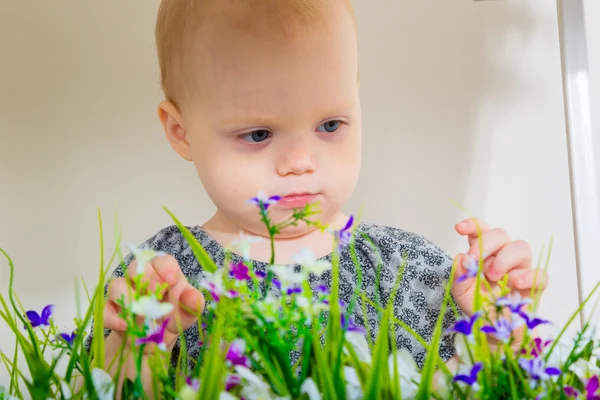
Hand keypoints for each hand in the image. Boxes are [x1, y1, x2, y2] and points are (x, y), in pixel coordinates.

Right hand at [104, 254, 204, 352]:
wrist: (153, 345)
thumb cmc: (172, 321)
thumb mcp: (187, 315)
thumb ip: (192, 305)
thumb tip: (193, 298)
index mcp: (164, 275)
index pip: (162, 261)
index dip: (165, 268)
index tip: (171, 281)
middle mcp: (142, 280)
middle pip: (136, 266)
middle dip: (145, 278)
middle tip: (155, 295)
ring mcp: (124, 294)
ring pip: (117, 284)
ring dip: (128, 298)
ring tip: (141, 314)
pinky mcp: (111, 311)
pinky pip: (104, 309)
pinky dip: (112, 317)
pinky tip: (125, 326)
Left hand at [451, 218, 548, 345]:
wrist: (493, 331)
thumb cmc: (478, 306)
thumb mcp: (461, 291)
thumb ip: (459, 274)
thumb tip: (461, 258)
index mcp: (484, 254)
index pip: (482, 231)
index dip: (473, 225)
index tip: (459, 228)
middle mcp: (502, 257)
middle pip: (501, 234)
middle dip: (486, 244)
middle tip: (475, 261)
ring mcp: (520, 269)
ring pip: (521, 247)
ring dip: (505, 258)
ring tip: (493, 276)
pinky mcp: (534, 286)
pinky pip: (540, 274)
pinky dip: (529, 276)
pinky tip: (515, 283)